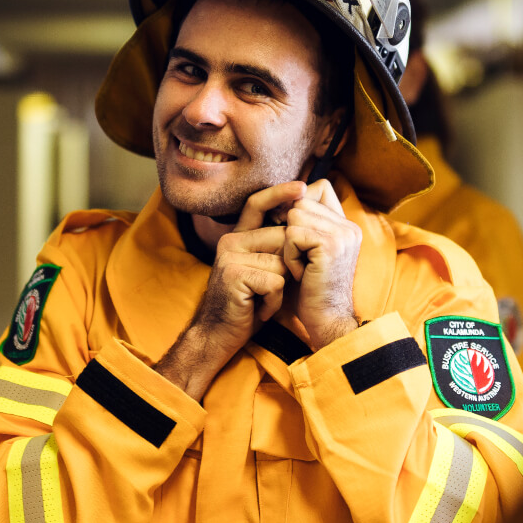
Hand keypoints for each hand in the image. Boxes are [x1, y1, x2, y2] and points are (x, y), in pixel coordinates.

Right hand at [154, 183, 303, 399]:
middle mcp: (231, 241)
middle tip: (272, 290)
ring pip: (282, 262)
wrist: (219, 335)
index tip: (303, 187)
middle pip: (282, 238)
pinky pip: (275, 281)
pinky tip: (259, 308)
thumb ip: (275, 248)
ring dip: (281, 288)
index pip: (257, 205)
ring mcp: (230, 257)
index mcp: (238, 237)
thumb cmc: (248, 304)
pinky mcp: (234, 274)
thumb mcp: (263, 270)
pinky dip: (274, 300)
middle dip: (289, 267)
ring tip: (263, 300)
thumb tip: (303, 225)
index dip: (279, 194)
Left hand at [281, 179, 361, 349]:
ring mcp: (342, 234)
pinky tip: (301, 273)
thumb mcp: (311, 252)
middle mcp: (349, 226)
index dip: (299, 204)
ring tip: (301, 266)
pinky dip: (289, 255)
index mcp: (347, 225)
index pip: (319, 188)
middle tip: (301, 259)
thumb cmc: (311, 289)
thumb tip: (282, 200)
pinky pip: (292, 234)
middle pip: (301, 201)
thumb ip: (307, 224)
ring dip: (288, 244)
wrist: (326, 321)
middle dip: (290, 230)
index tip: (294, 234)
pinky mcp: (330, 245)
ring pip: (294, 216)